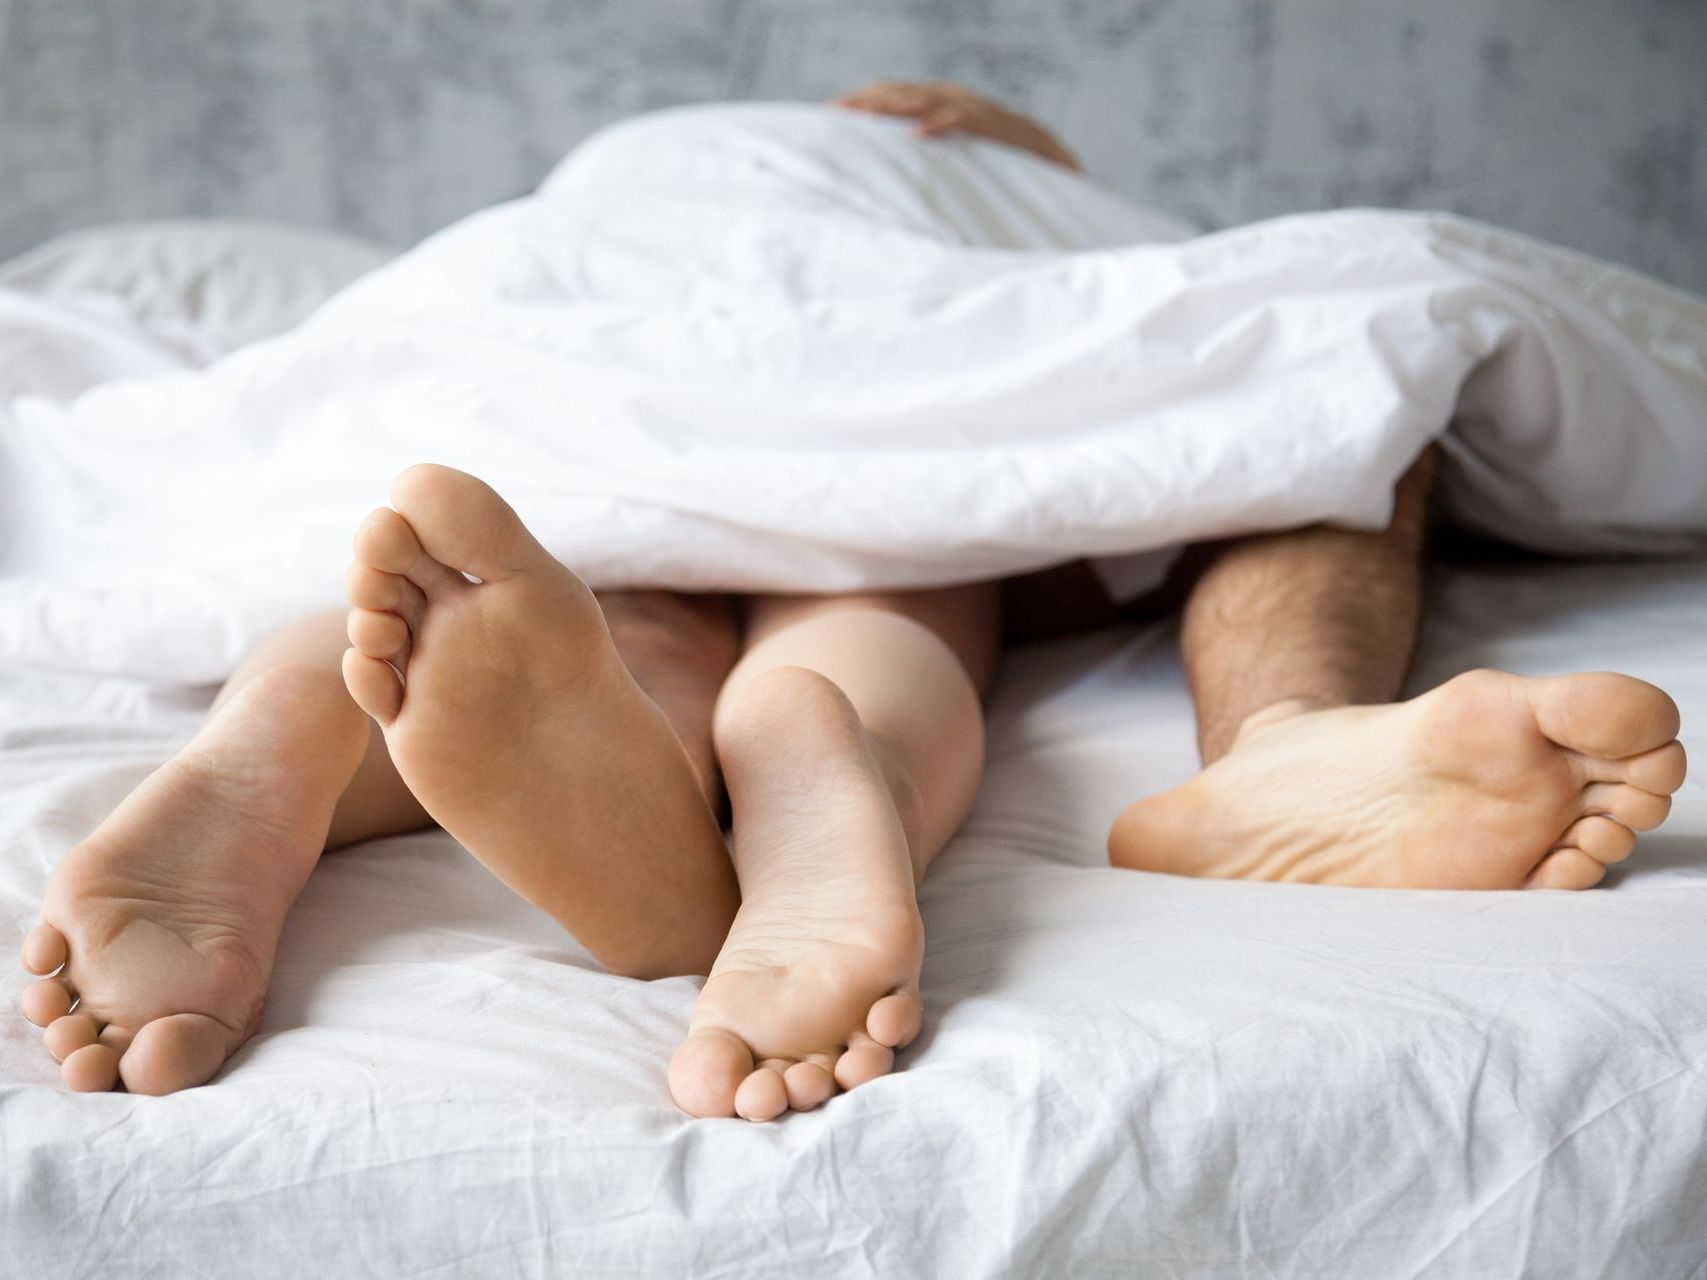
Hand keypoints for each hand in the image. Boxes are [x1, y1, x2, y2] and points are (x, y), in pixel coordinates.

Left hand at [832, 80, 1079, 170]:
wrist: (1043, 148)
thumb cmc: (990, 153)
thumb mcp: (947, 148)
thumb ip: (920, 149)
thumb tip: (886, 162)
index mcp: (936, 99)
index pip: (890, 93)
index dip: (860, 100)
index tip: (830, 114)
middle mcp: (949, 96)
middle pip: (899, 91)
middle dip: (866, 101)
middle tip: (837, 114)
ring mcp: (969, 105)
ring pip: (924, 100)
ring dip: (893, 107)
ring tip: (866, 118)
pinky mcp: (989, 122)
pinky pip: (960, 119)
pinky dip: (938, 124)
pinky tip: (917, 135)